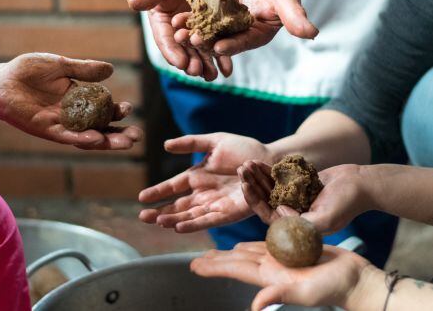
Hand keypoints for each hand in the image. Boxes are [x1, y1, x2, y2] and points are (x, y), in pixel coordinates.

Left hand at [0, 53, 142, 149]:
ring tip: (126, 142)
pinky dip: (83, 139)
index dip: (118, 112)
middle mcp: (74, 115)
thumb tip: (111, 69)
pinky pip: (68, 137)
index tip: (129, 108)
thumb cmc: (27, 71)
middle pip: (102, 127)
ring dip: (107, 141)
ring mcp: (61, 124)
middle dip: (120, 133)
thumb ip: (84, 69)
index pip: (104, 109)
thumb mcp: (60, 65)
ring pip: (89, 137)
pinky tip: (97, 138)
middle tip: (137, 136)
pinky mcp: (46, 130)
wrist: (0, 81)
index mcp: (79, 99)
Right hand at [128, 0, 232, 80]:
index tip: (180, 62)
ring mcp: (196, 29)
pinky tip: (229, 66)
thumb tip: (131, 3)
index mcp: (162, 23)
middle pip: (184, 50)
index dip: (172, 52)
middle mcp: (178, 31)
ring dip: (207, 64)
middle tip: (198, 72)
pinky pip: (218, 40)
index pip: (166, 40)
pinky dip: (223, 53)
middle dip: (191, 62)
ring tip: (213, 76)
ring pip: (201, 51)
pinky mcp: (213, 23)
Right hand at [138, 133, 271, 231]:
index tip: (141, 198)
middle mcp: (205, 194)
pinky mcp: (230, 213)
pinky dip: (194, 225)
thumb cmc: (244, 149)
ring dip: (173, 219)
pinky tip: (179, 227)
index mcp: (198, 176)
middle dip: (160, 211)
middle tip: (142, 217)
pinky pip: (209, 221)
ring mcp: (216, 204)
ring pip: (190, 215)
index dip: (158, 192)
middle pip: (178, 206)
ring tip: (157, 222)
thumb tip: (165, 145)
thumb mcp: (214, 141)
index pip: (173, 187)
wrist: (270, 160)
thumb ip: (191, 143)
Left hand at [174, 0, 317, 56]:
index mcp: (256, 36)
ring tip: (178, 32)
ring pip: (207, 32)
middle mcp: (238, 35)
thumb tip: (312, 33)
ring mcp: (223, 26)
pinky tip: (176, 19)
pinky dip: (188, 19)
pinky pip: (199, 18)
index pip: (243, 43)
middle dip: (206, 42)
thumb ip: (295, 16)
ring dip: (193, 33)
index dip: (232, 45)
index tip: (219, 48)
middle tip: (191, 41)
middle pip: (221, 40)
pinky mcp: (212, 15)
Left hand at [191, 242, 368, 310]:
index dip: (213, 268)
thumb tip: (255, 307)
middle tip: (197, 259)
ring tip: (217, 252)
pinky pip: (266, 245)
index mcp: (270, 276)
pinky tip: (246, 245)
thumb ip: (279, 296)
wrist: (355, 279)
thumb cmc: (334, 288)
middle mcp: (272, 267)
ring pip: (248, 253)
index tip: (194, 267)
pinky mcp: (293, 250)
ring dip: (231, 253)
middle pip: (236, 261)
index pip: (234, 269)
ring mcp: (282, 259)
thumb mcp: (307, 293)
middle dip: (216, 261)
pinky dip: (252, 244)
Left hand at [240, 162, 370, 233]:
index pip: (268, 216)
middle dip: (251, 185)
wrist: (361, 184)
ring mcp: (292, 199)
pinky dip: (266, 170)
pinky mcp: (295, 186)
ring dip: (256, 176)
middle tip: (240, 170)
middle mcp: (291, 214)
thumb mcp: (326, 218)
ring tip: (245, 164)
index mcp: (295, 226)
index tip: (245, 187)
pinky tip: (256, 161)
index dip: (254, 201)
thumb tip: (279, 213)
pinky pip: (276, 179)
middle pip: (265, 200)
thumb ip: (303, 222)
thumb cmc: (347, 203)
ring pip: (268, 188)